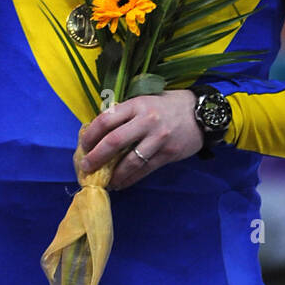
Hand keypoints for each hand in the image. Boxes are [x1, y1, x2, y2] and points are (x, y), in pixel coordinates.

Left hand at [79, 90, 202, 190]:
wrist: (201, 114)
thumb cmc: (168, 105)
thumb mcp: (145, 100)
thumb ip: (126, 113)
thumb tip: (100, 132)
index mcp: (137, 104)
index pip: (107, 119)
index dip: (91, 134)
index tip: (83, 145)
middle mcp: (146, 120)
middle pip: (114, 141)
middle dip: (96, 156)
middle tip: (86, 166)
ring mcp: (158, 138)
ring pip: (130, 161)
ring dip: (113, 174)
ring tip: (104, 181)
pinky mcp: (168, 154)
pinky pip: (145, 170)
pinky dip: (130, 179)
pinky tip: (121, 183)